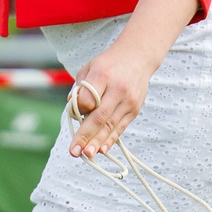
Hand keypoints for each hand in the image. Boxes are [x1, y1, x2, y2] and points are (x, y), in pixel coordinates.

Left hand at [67, 42, 160, 158]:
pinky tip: (102, 149)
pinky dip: (111, 139)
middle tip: (74, 151)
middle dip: (86, 135)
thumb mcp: (90, 67)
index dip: (78, 109)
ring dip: (98, 142)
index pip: (88, 98)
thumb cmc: (109, 64)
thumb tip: (72, 109)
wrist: (139, 57)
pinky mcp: (135, 109)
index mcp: (103, 75)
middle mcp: (118, 89)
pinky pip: (120, 127)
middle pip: (100, 116)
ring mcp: (128, 101)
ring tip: (86, 155)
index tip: (73, 114)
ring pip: (111, 125)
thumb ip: (80, 87)